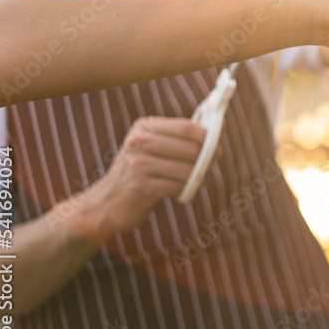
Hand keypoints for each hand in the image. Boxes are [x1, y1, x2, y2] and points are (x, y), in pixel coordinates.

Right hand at [72, 117, 204, 243]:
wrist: (105, 203)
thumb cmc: (138, 172)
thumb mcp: (153, 146)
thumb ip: (184, 136)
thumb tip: (223, 125)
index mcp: (144, 127)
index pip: (186, 127)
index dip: (208, 136)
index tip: (216, 145)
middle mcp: (139, 142)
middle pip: (190, 148)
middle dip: (207, 159)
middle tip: (209, 166)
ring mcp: (138, 164)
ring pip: (188, 169)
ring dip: (199, 177)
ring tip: (197, 180)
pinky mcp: (141, 186)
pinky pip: (179, 186)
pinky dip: (187, 190)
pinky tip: (183, 191)